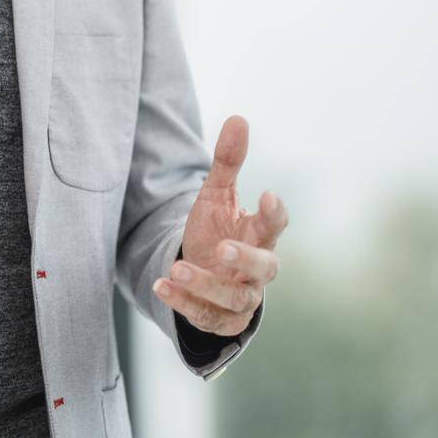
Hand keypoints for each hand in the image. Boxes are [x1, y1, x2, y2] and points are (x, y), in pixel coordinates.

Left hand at [152, 114, 287, 337]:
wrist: (206, 272)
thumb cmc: (219, 229)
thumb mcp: (217, 194)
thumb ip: (227, 162)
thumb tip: (238, 117)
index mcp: (260, 235)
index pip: (276, 225)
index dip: (275, 213)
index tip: (268, 194)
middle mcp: (256, 270)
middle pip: (266, 268)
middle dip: (246, 258)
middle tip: (224, 246)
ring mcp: (240, 297)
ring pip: (234, 298)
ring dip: (205, 285)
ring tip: (177, 268)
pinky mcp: (220, 319)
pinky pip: (206, 317)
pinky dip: (183, 304)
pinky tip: (161, 286)